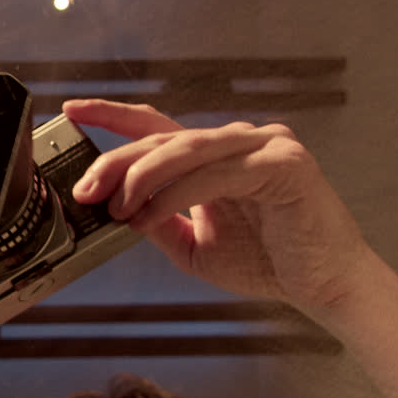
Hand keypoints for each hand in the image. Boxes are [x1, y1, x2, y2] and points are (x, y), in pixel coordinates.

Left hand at [63, 99, 369, 313]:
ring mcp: (265, 144)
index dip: (112, 115)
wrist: (324, 287)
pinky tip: (151, 215)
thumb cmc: (268, 262)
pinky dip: (176, 194)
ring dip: (143, 178)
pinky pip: (216, 173)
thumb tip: (114, 210)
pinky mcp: (285, 162)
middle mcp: (240, 140)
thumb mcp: (193, 244)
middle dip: (117, 164)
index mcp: (217, 155)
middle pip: (164, 138)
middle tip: (87, 191)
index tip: (72, 111)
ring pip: (186, 149)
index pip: (158, 126)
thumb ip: (158, 221)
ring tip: (118, 208)